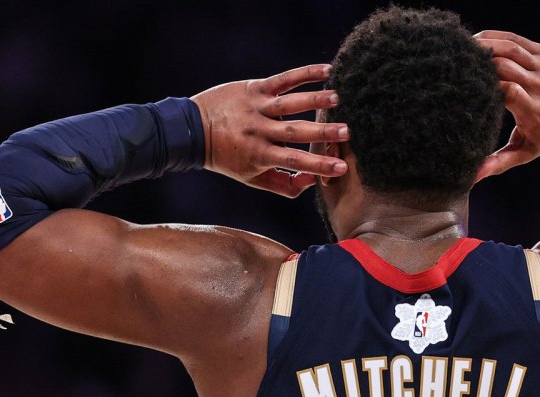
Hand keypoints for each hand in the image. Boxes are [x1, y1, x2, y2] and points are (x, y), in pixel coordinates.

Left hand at [191, 64, 349, 196]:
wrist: (192, 129)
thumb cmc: (228, 157)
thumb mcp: (253, 178)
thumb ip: (285, 184)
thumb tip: (315, 181)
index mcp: (259, 155)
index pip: (294, 161)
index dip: (318, 166)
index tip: (341, 167)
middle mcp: (259, 131)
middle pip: (295, 132)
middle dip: (321, 132)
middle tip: (347, 131)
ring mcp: (257, 108)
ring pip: (289, 104)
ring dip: (314, 100)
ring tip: (337, 98)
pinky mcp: (255, 88)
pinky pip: (283, 80)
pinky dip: (305, 73)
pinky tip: (327, 70)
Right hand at [473, 31, 539, 182]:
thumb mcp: (526, 152)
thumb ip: (499, 163)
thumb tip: (473, 177)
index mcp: (534, 111)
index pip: (508, 92)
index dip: (485, 88)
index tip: (463, 91)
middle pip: (505, 67)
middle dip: (479, 64)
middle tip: (454, 67)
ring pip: (509, 49)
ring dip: (484, 46)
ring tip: (461, 49)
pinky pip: (516, 40)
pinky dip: (495, 37)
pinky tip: (477, 40)